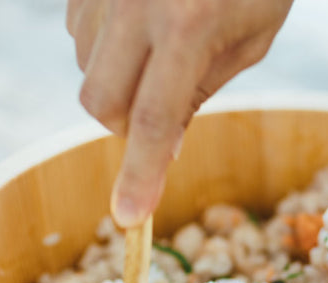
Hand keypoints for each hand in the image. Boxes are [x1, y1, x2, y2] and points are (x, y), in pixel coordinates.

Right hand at [67, 0, 292, 226]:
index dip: (141, 175)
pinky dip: (105, 42)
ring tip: (162, 47)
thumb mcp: (250, 40)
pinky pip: (77, 28)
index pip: (155, 122)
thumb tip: (163, 146)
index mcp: (187, 26)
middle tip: (162, 112)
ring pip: (84, 66)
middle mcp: (134, 3)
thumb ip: (200, 93)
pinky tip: (142, 18)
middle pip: (100, 103)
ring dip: (117, 79)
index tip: (128, 217)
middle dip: (125, 125)